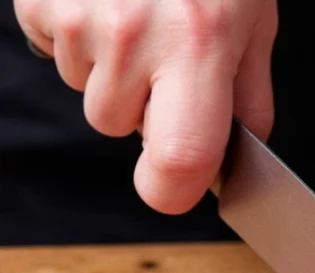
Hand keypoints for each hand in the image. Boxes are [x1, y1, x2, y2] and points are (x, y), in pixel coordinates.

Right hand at [14, 0, 277, 213]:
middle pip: (118, 126)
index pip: (178, 160)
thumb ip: (247, 100)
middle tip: (165, 52)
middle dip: (141, 106)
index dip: (172, 190)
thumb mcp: (254, 23)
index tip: (174, 186)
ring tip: (137, 13)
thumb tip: (233, 162)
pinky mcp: (38, 1)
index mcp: (199, 46)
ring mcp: (77, 16)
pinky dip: (78, 35)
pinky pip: (55, 49)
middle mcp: (134, 35)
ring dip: (110, 69)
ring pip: (87, 90)